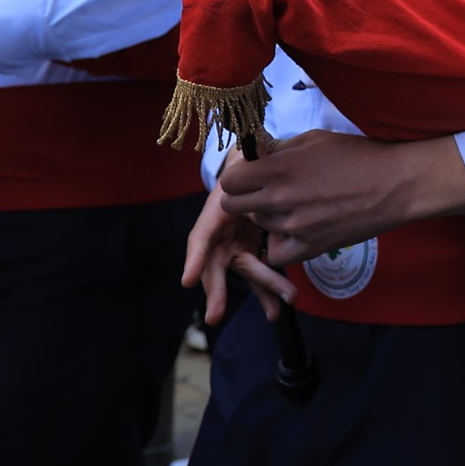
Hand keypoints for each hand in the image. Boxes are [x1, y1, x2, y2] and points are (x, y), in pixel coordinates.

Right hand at [180, 180, 296, 324]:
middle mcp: (218, 238)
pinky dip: (268, 291)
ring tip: (274, 313)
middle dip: (218, 290)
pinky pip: (259, 275)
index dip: (195, 258)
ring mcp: (234, 248)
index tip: (188, 280)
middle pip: (217, 266)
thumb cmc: (243, 170)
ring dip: (262, 292)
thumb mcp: (243, 166)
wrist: (249, 175)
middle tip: (215, 315)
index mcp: (212, 215)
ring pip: (245, 273)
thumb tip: (252, 150)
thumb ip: (246, 168)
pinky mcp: (250, 254)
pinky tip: (276, 310)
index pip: (201, 237)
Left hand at [216, 130, 464, 263]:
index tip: (249, 173)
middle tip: (262, 190)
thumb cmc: (359, 155)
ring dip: (266, 216)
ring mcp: (295, 226)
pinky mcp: (310, 247)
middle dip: (242, 197)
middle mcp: (282, 199)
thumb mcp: (317, 139)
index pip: (230, 181)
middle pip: (234, 206)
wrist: (396, 185)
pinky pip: (276, 253)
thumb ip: (282, 148)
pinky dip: (279, 243)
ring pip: (258, 226)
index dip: (236, 176)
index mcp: (281, 169)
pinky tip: (293, 230)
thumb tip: (258, 153)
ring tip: (290, 205)